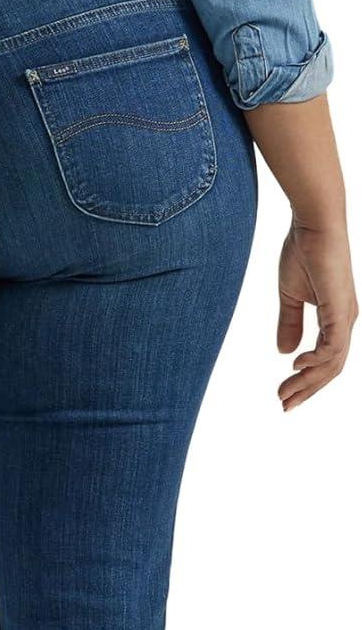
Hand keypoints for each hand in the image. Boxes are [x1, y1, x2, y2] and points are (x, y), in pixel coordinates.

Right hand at [276, 221, 356, 409]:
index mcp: (335, 319)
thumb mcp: (289, 296)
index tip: (283, 395)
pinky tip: (297, 366)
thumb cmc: (303, 252)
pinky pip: (332, 346)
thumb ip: (289, 323)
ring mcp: (345, 317)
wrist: (313, 225)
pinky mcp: (341, 310)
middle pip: (330, 369)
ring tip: (285, 392)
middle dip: (306, 390)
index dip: (306, 381)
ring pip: (332, 364)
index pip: (325, 361)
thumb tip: (284, 352)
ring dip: (307, 382)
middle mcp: (345, 322)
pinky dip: (316, 361)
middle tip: (283, 404)